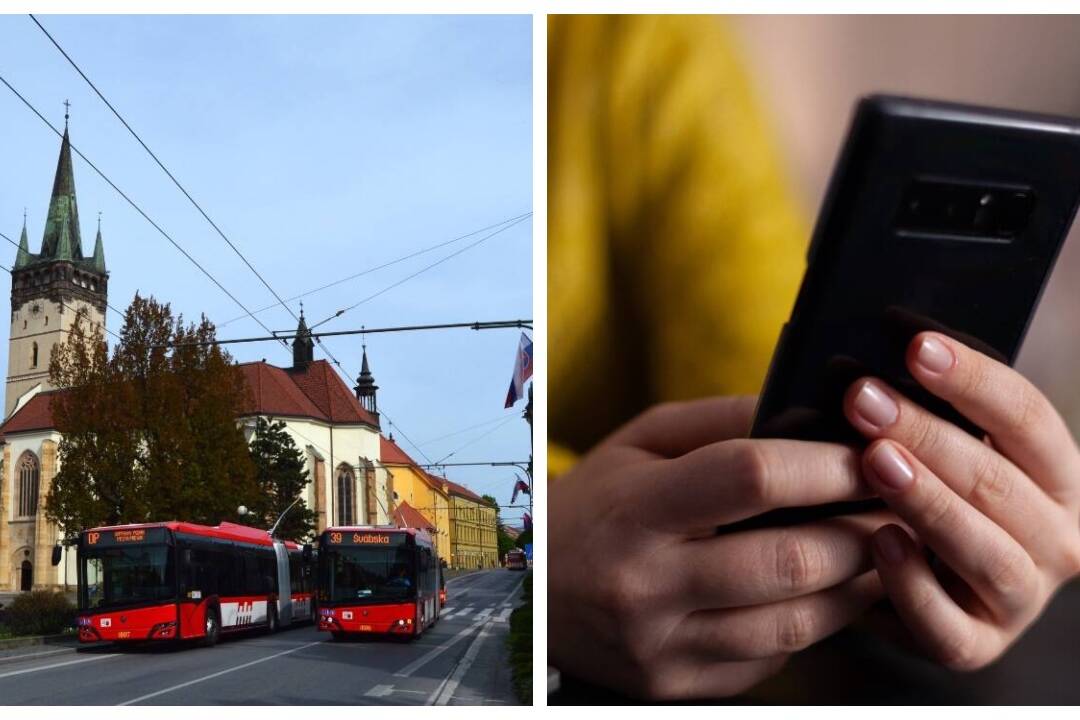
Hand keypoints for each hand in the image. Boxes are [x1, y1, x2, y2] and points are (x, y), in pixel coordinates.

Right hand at [549, 396, 890, 699]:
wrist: (534, 595)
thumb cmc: (596, 505)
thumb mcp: (639, 443)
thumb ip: (720, 421)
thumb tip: (810, 412)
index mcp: (636, 508)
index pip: (750, 477)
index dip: (825, 463)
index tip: (868, 453)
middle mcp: (646, 584)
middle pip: (791, 559)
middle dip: (862, 530)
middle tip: (895, 506)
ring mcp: (664, 645)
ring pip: (798, 620)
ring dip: (857, 583)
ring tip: (875, 548)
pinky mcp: (679, 685)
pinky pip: (774, 656)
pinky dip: (815, 622)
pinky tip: (825, 590)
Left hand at [844, 332, 1079, 669]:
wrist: (911, 582)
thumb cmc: (922, 491)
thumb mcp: (937, 446)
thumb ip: (924, 410)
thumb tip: (868, 364)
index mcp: (1055, 475)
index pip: (1028, 417)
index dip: (973, 379)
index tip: (915, 346)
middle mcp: (1056, 538)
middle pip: (999, 480)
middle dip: (927, 433)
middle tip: (863, 399)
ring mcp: (1020, 598)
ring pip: (986, 552)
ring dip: (928, 502)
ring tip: (873, 461)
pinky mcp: (976, 645)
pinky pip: (948, 625)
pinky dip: (912, 584)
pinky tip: (876, 540)